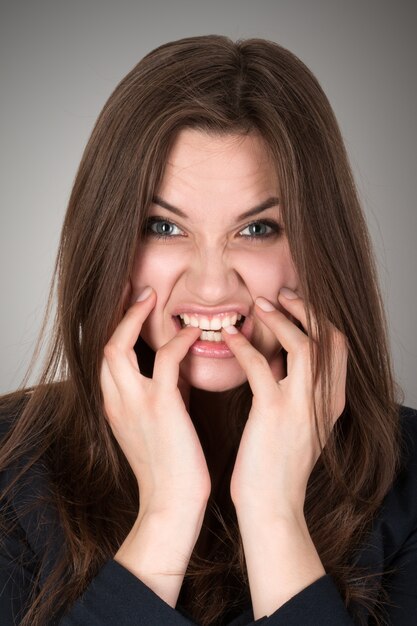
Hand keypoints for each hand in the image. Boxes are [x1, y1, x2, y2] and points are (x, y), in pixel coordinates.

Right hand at [100, 286, 210, 516]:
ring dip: (135, 317)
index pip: (107, 358)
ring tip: (155, 298)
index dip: (118, 329)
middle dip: (119, 315)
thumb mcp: (157, 424)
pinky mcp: (160, 406)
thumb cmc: (171, 466)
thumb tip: (176, 367)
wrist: (173, 503)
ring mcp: (134, 402)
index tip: (133, 308)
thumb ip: (162, 393)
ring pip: (117, 345)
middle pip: (103, 345)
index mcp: (115, 407)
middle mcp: (116, 401)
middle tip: (140, 292)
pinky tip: (194, 333)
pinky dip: (178, 340)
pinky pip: (163, 358)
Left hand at [222, 288, 347, 518]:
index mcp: (332, 402)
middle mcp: (325, 400)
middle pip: (328, 337)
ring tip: (258, 305)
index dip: (318, 319)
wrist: (272, 506)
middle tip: (280, 295)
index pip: (337, 346)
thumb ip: (298, 394)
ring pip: (303, 344)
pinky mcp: (274, 413)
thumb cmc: (278, 467)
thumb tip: (280, 363)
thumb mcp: (301, 427)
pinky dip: (245, 346)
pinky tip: (229, 337)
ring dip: (280, 319)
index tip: (294, 305)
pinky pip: (261, 366)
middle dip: (305, 309)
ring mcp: (301, 406)